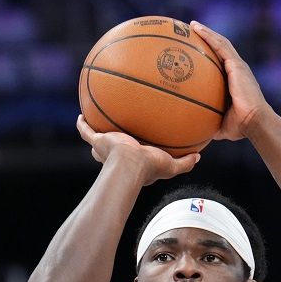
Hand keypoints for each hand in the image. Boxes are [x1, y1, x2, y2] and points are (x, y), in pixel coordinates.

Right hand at [76, 115, 197, 185]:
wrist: (130, 164)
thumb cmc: (149, 167)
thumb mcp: (171, 166)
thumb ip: (185, 163)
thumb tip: (198, 157)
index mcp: (132, 161)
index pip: (131, 157)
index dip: (132, 152)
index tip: (136, 147)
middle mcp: (116, 156)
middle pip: (111, 151)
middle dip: (111, 143)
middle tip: (115, 133)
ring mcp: (105, 148)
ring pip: (97, 140)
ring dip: (97, 132)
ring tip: (97, 120)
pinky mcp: (97, 141)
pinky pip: (86, 131)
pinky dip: (83, 124)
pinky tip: (82, 115)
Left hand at [190, 20, 270, 140]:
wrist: (254, 122)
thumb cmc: (240, 126)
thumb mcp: (221, 124)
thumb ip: (209, 123)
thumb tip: (196, 130)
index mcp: (234, 80)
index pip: (221, 62)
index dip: (211, 52)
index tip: (198, 47)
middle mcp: (237, 69)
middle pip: (221, 48)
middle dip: (207, 38)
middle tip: (191, 31)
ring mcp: (238, 66)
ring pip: (221, 43)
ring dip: (207, 33)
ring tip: (192, 25)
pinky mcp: (236, 65)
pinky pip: (220, 46)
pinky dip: (209, 36)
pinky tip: (197, 30)